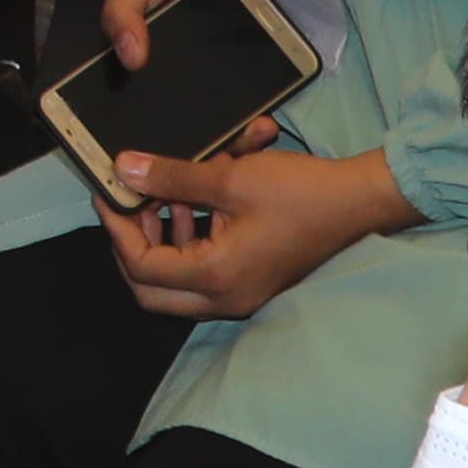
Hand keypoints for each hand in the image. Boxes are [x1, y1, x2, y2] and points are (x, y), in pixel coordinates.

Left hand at [105, 142, 396, 323]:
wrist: (358, 201)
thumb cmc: (300, 191)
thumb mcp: (229, 177)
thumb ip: (171, 177)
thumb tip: (123, 170)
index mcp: (217, 277)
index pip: (142, 268)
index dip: (118, 229)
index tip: (109, 194)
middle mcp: (225, 297)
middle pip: (151, 289)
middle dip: (133, 245)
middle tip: (130, 206)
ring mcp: (240, 294)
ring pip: (176, 282)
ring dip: (163, 239)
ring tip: (165, 196)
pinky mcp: (251, 281)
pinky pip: (203, 271)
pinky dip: (190, 240)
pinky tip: (195, 202)